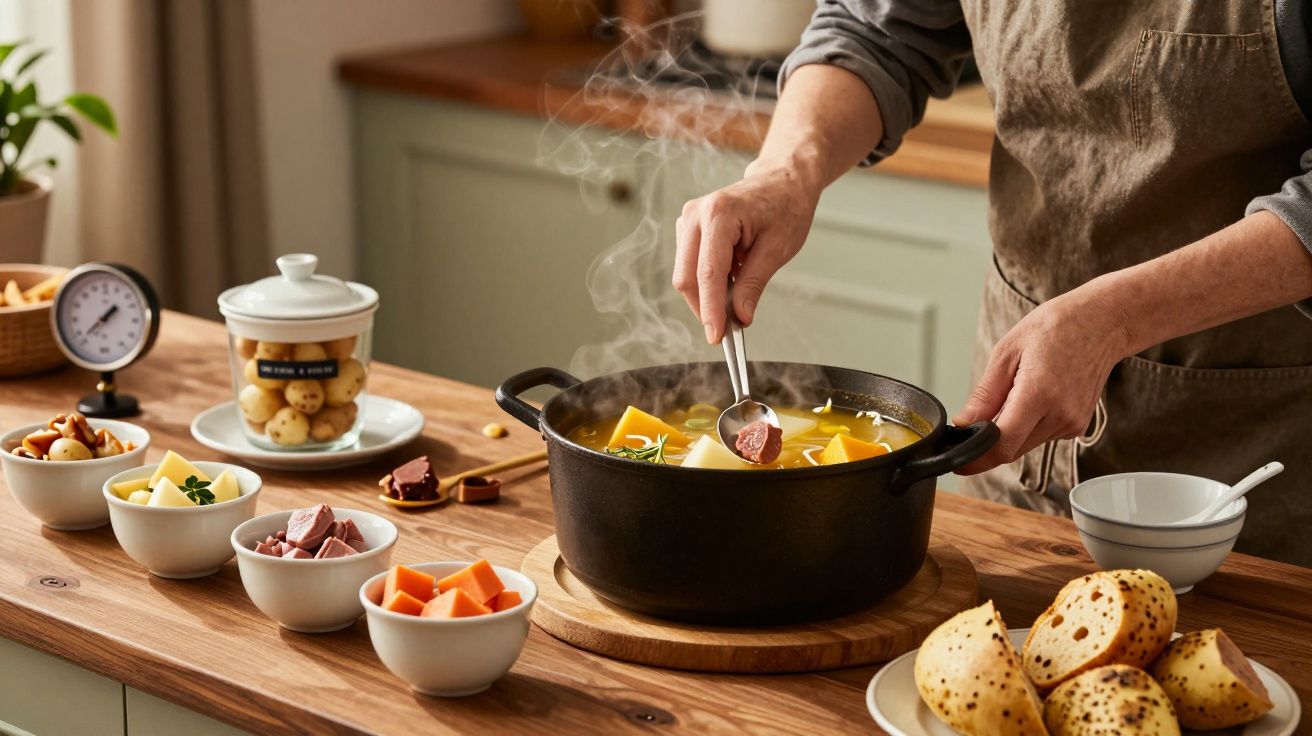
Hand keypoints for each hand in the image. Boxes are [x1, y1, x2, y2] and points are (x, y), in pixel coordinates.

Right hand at [673, 161, 820, 342]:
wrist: (782, 180)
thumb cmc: (785, 206)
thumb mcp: (778, 249)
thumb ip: (754, 284)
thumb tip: (740, 317)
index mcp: (719, 214)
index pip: (708, 273)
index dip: (711, 310)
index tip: (716, 337)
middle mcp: (695, 214)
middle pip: (686, 277)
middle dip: (704, 307)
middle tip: (728, 330)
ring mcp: (688, 219)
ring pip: (685, 274)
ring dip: (706, 294)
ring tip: (738, 295)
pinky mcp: (688, 227)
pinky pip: (689, 265)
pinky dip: (706, 281)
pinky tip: (731, 278)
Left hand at [952, 286, 1131, 474]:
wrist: (1101, 323)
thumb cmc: (1054, 328)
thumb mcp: (1007, 353)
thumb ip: (985, 395)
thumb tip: (963, 424)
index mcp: (1039, 393)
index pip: (1003, 444)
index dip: (976, 458)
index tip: (957, 462)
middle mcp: (1060, 414)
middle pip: (1012, 450)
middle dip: (987, 444)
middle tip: (972, 426)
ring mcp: (1072, 422)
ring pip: (1025, 445)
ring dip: (1009, 433)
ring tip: (1013, 393)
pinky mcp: (1078, 426)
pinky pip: (1041, 436)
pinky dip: (1027, 426)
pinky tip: (1033, 397)